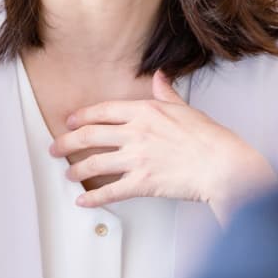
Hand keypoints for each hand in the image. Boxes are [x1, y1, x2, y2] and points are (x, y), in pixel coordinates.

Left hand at [51, 72, 277, 224]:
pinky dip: (93, 198)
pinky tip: (84, 201)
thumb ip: (166, 93)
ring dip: (76, 170)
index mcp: (145, 111)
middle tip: (55, 148)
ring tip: (68, 174)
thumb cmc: (209, 139)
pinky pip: (110, 191)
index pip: (103, 111)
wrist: (223, 164)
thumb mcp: (185, 109)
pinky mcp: (142, 183)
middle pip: (89, 135)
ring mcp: (137, 158)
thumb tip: (159, 77)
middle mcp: (136, 133)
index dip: (81, 117)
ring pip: (94, 163)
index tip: (70, 122)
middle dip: (66, 143)